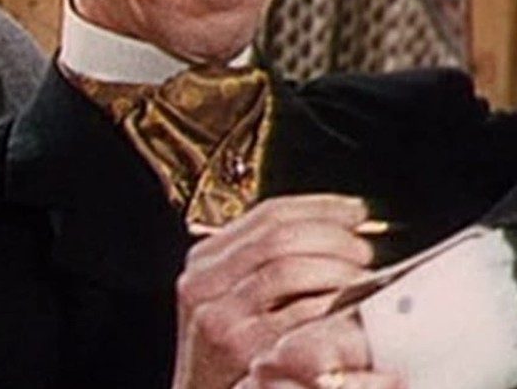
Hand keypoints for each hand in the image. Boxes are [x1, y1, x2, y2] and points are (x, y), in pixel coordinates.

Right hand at [171, 195, 376, 388]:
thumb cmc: (226, 357)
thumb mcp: (227, 299)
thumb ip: (260, 265)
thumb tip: (330, 231)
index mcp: (203, 262)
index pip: (267, 215)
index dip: (320, 208)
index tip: (354, 212)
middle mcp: (205, 285)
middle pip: (280, 238)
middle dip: (333, 237)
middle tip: (363, 250)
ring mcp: (222, 318)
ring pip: (291, 270)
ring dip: (337, 270)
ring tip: (361, 280)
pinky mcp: (244, 350)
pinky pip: (300, 316)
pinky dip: (334, 307)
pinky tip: (352, 311)